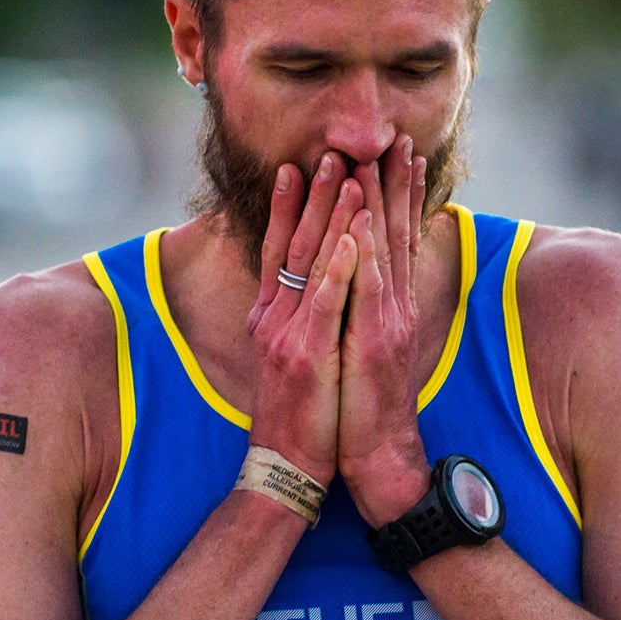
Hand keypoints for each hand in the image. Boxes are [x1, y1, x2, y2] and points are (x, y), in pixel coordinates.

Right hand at [246, 153, 359, 488]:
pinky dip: (336, 265)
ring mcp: (288, 334)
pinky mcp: (307, 355)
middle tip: (328, 152)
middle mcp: (274, 318)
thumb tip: (312, 293)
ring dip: (329, 215)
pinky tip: (349, 235)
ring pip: (310, 262)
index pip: (278, 249)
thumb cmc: (302, 416)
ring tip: (345, 174)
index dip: (286, 206)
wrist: (288, 467)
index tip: (296, 165)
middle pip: (293, 244)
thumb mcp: (296, 359)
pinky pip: (324, 300)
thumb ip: (300, 321)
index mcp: (271, 318)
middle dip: (312, 196)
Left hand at [336, 137, 433, 525]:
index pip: (394, 238)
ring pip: (383, 250)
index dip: (398, 194)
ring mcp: (386, 321)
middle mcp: (394, 306)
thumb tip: (358, 280)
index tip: (400, 152)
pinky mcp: (372, 341)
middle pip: (395, 232)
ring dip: (380, 203)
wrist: (376, 458)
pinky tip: (359, 220)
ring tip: (377, 158)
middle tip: (396, 136)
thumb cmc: (363, 406)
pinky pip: (367, 288)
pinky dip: (364, 252)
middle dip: (396, 183)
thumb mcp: (363, 348)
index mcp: (389, 306)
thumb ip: (364, 310)